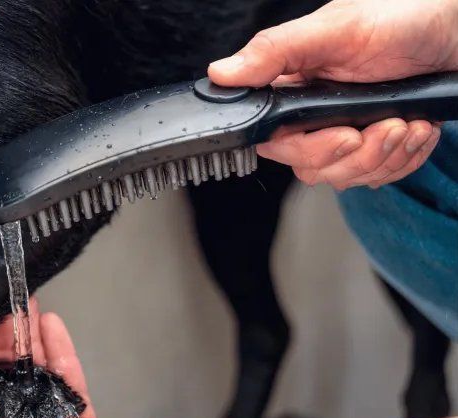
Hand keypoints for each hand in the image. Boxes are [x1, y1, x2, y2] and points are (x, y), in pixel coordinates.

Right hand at [209, 0, 457, 188]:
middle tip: (387, 126)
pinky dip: (404, 159)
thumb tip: (221, 73)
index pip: (274, 140)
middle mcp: (313, 113)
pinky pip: (377, 177)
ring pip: (344, 177)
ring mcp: (344, 131)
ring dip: (385, 156)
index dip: (308, 148)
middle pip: (310, 167)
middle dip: (356, 155)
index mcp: (294, 86)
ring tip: (409, 123)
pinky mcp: (373, 144)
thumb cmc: (406, 16)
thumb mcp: (337, 28)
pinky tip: (418, 129)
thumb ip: (275, 50)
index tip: (343, 136)